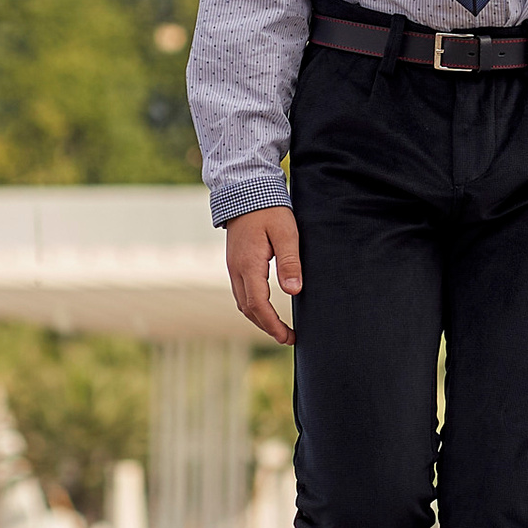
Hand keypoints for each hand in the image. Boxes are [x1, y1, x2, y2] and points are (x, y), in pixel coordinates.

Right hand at [226, 206, 301, 343]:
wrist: (245, 190)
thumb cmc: (269, 209)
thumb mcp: (286, 233)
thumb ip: (289, 262)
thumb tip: (293, 291)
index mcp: (249, 265)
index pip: (259, 305)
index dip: (273, 325)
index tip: (288, 337)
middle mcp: (236, 269)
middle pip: (248, 309)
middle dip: (267, 327)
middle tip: (288, 338)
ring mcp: (233, 266)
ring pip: (242, 302)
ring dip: (259, 318)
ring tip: (279, 328)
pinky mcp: (235, 262)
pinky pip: (241, 292)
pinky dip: (253, 306)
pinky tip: (266, 307)